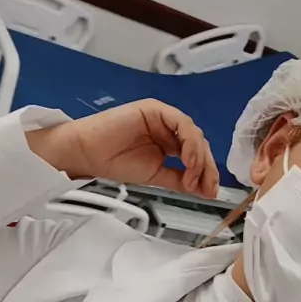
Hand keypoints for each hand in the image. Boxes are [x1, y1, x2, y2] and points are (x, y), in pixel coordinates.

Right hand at [26, 100, 219, 198]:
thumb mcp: (155, 176)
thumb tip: (201, 188)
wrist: (89, 153)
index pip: (196, 156)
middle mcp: (168, 129)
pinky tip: (188, 159)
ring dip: (199, 157)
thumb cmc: (114, 161)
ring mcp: (163, 118)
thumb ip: (179, 180)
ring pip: (193, 134)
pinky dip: (189, 142)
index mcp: (169, 143)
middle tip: (207, 187)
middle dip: (207, 167)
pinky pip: (181, 123)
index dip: (207, 173)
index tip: (211, 192)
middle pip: (199, 144)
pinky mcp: (155, 109)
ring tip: (194, 176)